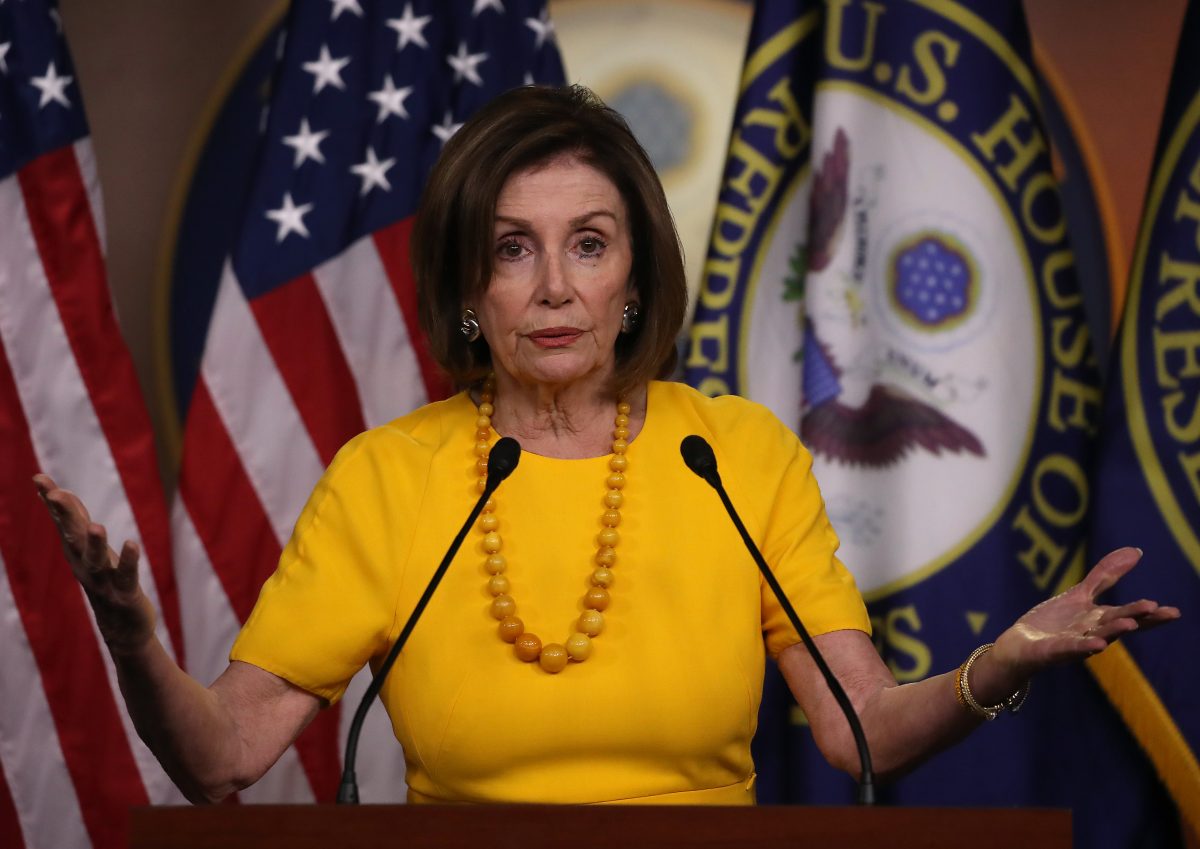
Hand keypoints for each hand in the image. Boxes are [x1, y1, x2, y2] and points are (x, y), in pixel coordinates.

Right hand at [33, 474, 156, 654]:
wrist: (122, 628)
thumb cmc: (105, 582)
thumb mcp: (89, 550)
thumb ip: (76, 523)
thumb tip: (61, 494)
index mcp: (77, 553)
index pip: (63, 522)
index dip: (51, 500)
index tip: (39, 478)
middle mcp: (85, 564)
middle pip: (73, 537)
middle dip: (64, 516)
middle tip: (56, 494)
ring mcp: (104, 580)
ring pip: (96, 560)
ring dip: (95, 543)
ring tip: (96, 525)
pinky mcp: (125, 593)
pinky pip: (126, 575)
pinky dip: (129, 560)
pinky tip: (131, 543)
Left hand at [992, 547, 1179, 678]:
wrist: (1020, 646)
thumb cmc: (1053, 623)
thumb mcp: (1080, 594)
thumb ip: (1106, 576)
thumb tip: (1136, 551)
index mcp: (1099, 620)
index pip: (1130, 616)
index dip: (1151, 615)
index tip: (1173, 612)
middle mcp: (1092, 633)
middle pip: (1118, 624)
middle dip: (1136, 617)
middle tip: (1157, 609)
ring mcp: (1074, 644)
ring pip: (1098, 637)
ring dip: (1114, 631)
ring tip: (1130, 624)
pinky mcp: (1053, 651)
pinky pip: (1070, 648)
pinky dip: (1083, 646)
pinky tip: (1097, 643)